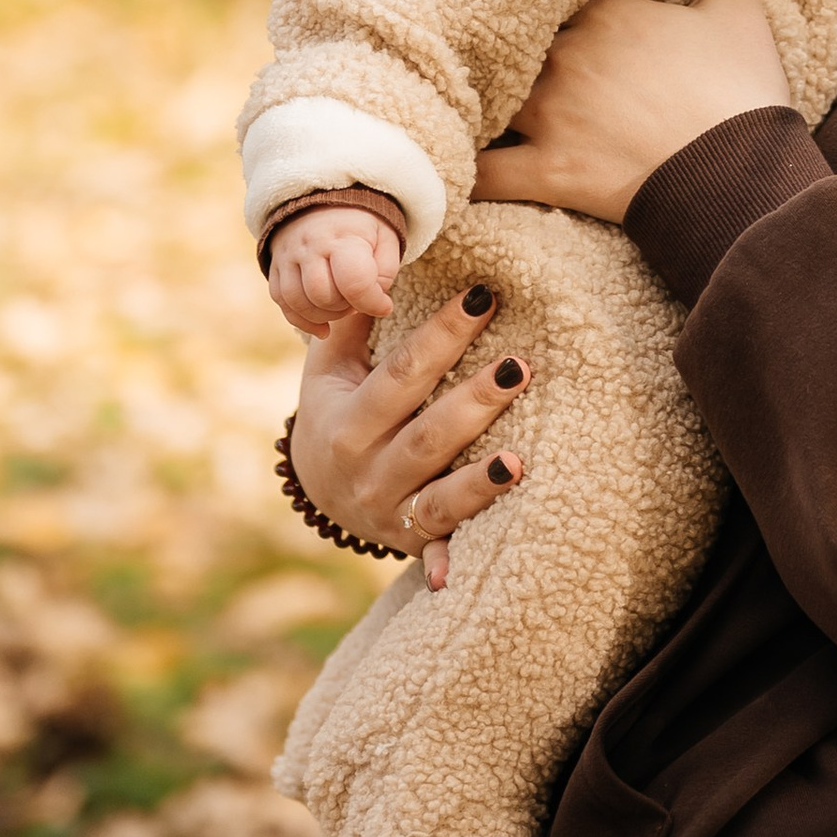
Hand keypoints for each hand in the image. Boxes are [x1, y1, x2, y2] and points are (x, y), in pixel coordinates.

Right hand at [267, 202, 401, 337]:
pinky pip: (282, 303)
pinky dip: (302, 320)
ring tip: (343, 307)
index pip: (353, 282)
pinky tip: (323, 326)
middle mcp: (310, 246)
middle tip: (359, 299)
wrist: (324, 199)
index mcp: (343, 236)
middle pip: (323, 296)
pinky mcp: (275, 267)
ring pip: (299, 303)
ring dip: (324, 316)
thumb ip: (385, 272)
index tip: (385, 305)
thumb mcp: (386, 238)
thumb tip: (375, 303)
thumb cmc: (362, 225)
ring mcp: (288, 256)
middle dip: (346, 308)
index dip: (372, 302)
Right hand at [290, 289, 530, 581]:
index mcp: (346, 423)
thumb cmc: (337, 407)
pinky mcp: (410, 541)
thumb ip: (353, 322)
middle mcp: (365, 472)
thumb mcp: (329, 367)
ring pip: (439, 497)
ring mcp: (388, 511)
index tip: (484, 297)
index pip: (403, 374)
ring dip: (478, 482)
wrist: (314, 486)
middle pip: (428, 435)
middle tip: (521, 365)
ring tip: (518, 459)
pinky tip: (460, 572)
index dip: (444, 335)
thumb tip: (384, 265)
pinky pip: (434, 550)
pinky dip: (444, 563)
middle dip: (474, 402)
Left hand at [471, 0, 792, 226]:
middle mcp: (566, 54)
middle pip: (508, 43)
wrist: (741, 172)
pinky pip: (484, 173)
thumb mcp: (740, 12)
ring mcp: (551, 113)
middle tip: (484, 59)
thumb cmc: (741, 91)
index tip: (528, 13)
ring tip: (455, 106)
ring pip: (486, 98)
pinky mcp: (548, 170)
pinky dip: (463, 175)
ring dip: (473, 103)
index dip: (535, 5)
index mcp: (604, 13)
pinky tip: (444, 175)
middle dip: (500, 53)